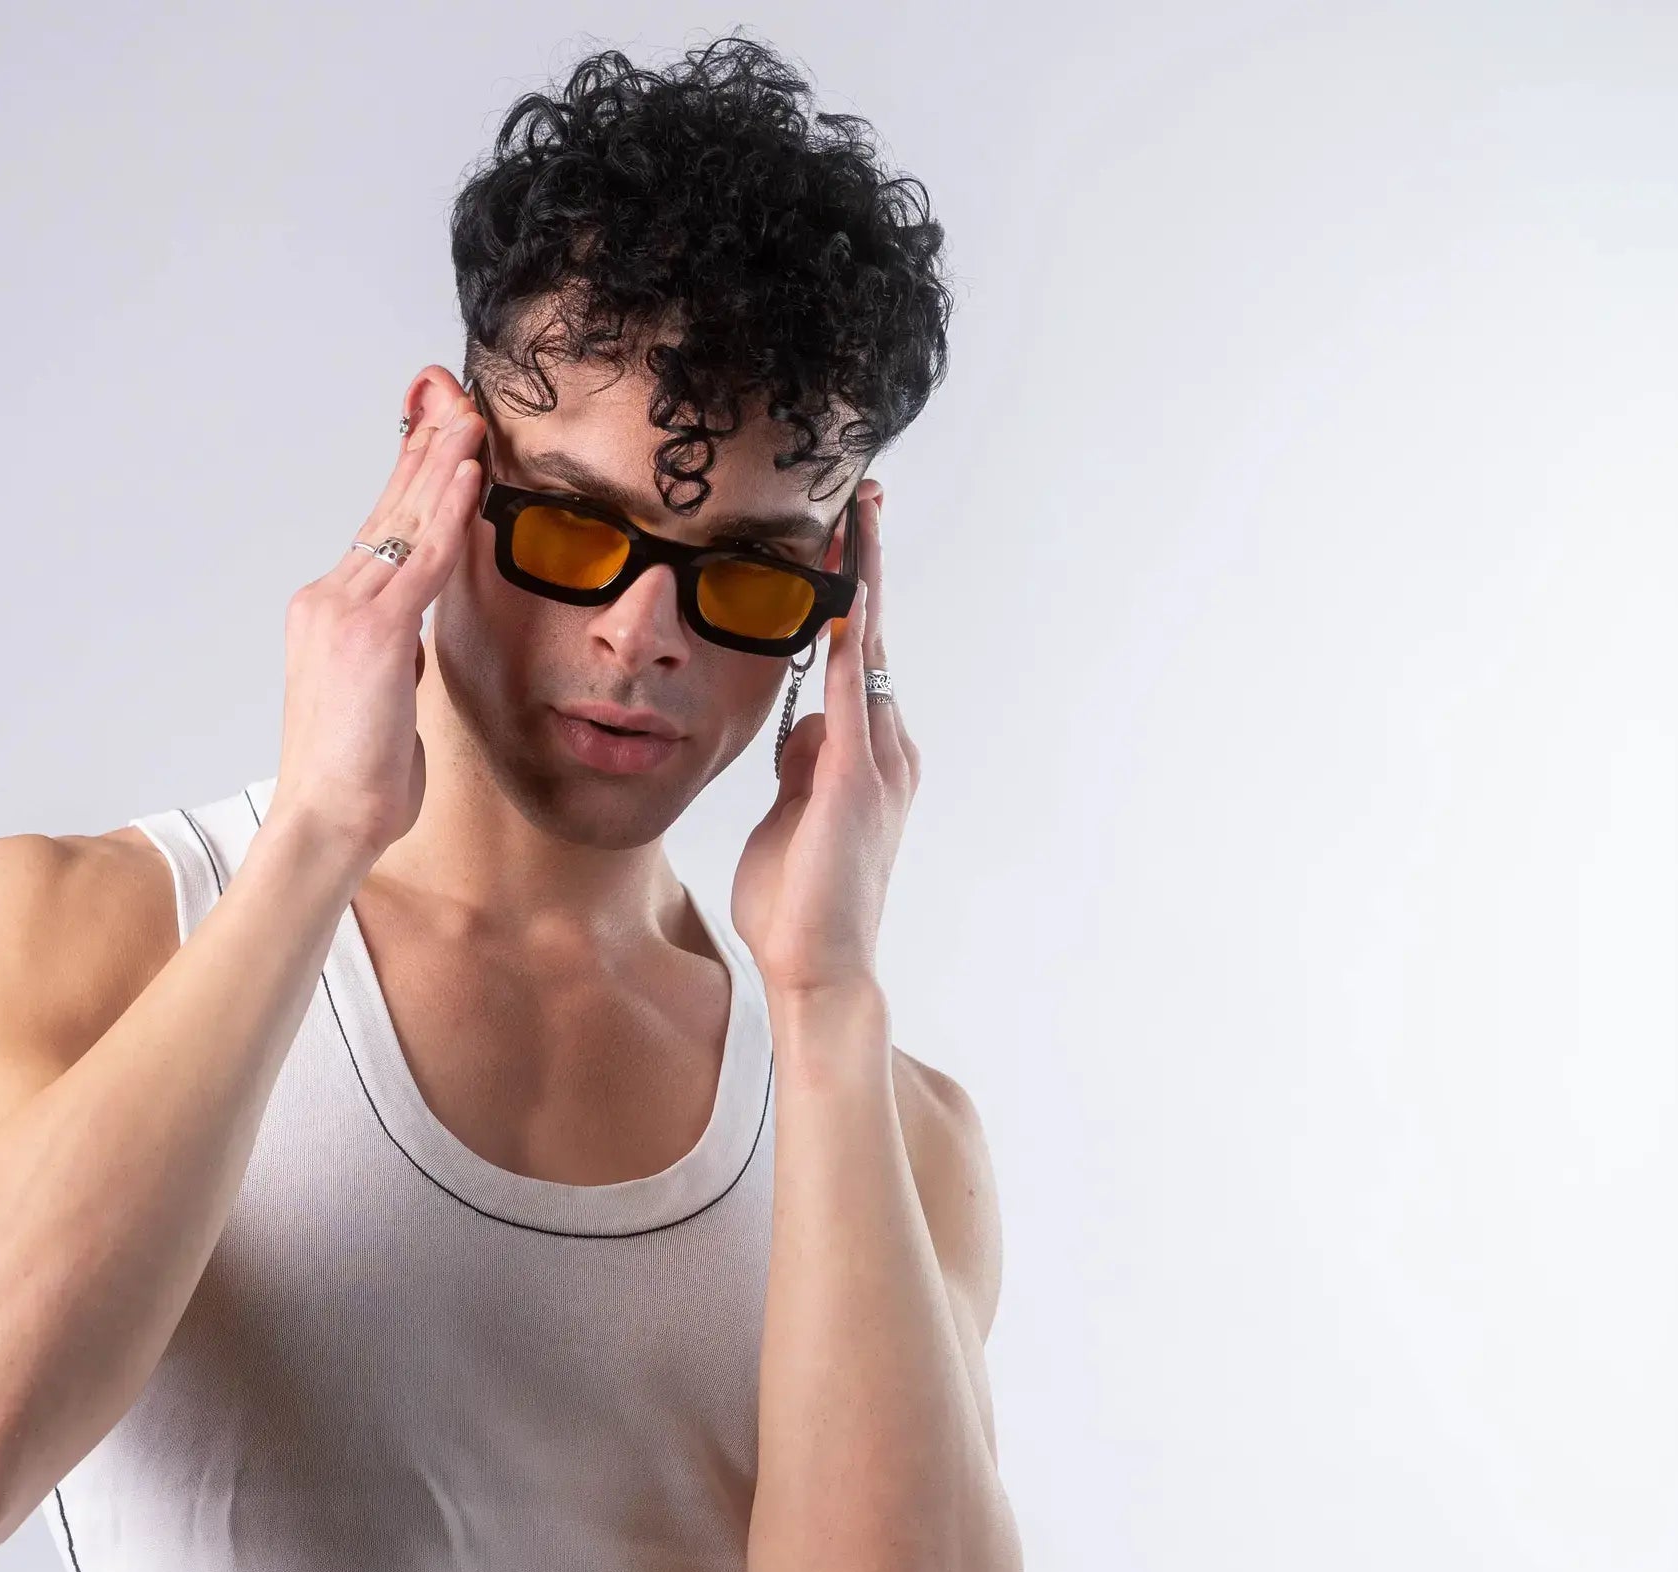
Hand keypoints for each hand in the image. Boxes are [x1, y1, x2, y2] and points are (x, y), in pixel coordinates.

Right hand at [272, 368, 484, 863]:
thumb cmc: (354, 779)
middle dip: (427, 453)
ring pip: (407, 525)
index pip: (379, 532)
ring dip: (444, 466)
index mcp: (328, 614)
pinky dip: (449, 514)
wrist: (327, 820)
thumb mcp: (379, 705)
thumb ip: (392, 662)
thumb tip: (411, 642)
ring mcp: (347, 613)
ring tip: (472, 420)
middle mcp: (329, 599)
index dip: (412, 483)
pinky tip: (469, 475)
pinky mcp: (375, 635)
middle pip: (390, 512)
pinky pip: (422, 562)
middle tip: (457, 403)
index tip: (439, 440)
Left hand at [731, 482, 916, 996]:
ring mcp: (879, 765)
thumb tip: (802, 725)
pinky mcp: (857, 784)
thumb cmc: (798, 905)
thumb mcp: (791, 817)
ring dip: (862, 584)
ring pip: (873, 653)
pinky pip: (854, 698)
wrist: (818, 971)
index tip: (843, 536)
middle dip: (867, 564)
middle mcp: (886, 751)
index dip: (853, 595)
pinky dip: (850, 645)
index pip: (862, 658)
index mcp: (867, 758)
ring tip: (853, 517)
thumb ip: (802, 767)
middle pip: (878, 637)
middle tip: (862, 495)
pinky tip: (842, 600)